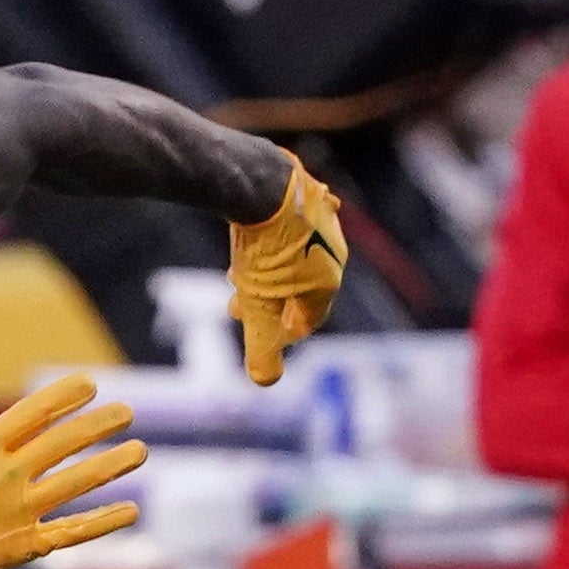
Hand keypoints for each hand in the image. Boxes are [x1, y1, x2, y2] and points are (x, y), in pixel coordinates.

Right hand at [0, 376, 145, 568]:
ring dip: (111, 465)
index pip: (35, 412)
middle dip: (99, 424)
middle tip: (127, 412)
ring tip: (139, 452)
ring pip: (77, 482)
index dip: (65, 395)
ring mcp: (19, 511)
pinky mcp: (24, 545)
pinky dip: (103, 521)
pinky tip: (130, 510)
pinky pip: (72, 531)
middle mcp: (8, 475)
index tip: (90, 385)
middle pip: (64, 442)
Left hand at [225, 161, 345, 384]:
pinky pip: (293, 224)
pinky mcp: (306, 194)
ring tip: (236, 272)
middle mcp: (333, 250)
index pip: (310, 319)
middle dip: (267, 303)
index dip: (283, 333)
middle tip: (235, 306)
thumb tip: (266, 382)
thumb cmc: (264, 251)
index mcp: (328, 280)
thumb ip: (263, 345)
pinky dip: (277, 237)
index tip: (260, 336)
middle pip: (301, 287)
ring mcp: (323, 220)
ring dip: (268, 273)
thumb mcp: (258, 306)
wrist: (262, 185)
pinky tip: (262, 232)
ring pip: (296, 255)